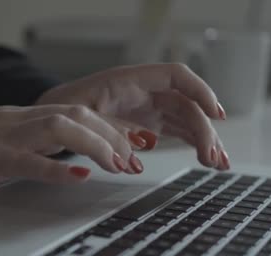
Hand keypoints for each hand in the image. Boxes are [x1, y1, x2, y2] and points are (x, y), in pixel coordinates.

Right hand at [0, 104, 151, 192]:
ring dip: (96, 145)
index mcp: (21, 118)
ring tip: (118, 164)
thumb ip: (24, 145)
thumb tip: (52, 156)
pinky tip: (79, 177)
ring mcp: (6, 136)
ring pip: (61, 128)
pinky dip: (57, 168)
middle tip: (136, 157)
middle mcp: (19, 120)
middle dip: (114, 134)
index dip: (111, 126)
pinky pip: (29, 160)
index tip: (135, 141)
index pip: (77, 113)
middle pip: (79, 114)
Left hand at [36, 63, 229, 169]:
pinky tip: (206, 159)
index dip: (200, 91)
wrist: (51, 115)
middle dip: (204, 130)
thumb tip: (132, 160)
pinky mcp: (147, 124)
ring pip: (186, 119)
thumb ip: (106, 134)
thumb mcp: (80, 119)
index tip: (215, 114)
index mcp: (128, 80)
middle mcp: (143, 91)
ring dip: (205, 140)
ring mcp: (147, 108)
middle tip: (213, 158)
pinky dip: (192, 144)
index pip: (175, 76)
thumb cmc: (62, 109)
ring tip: (219, 163)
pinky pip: (177, 130)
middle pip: (186, 104)